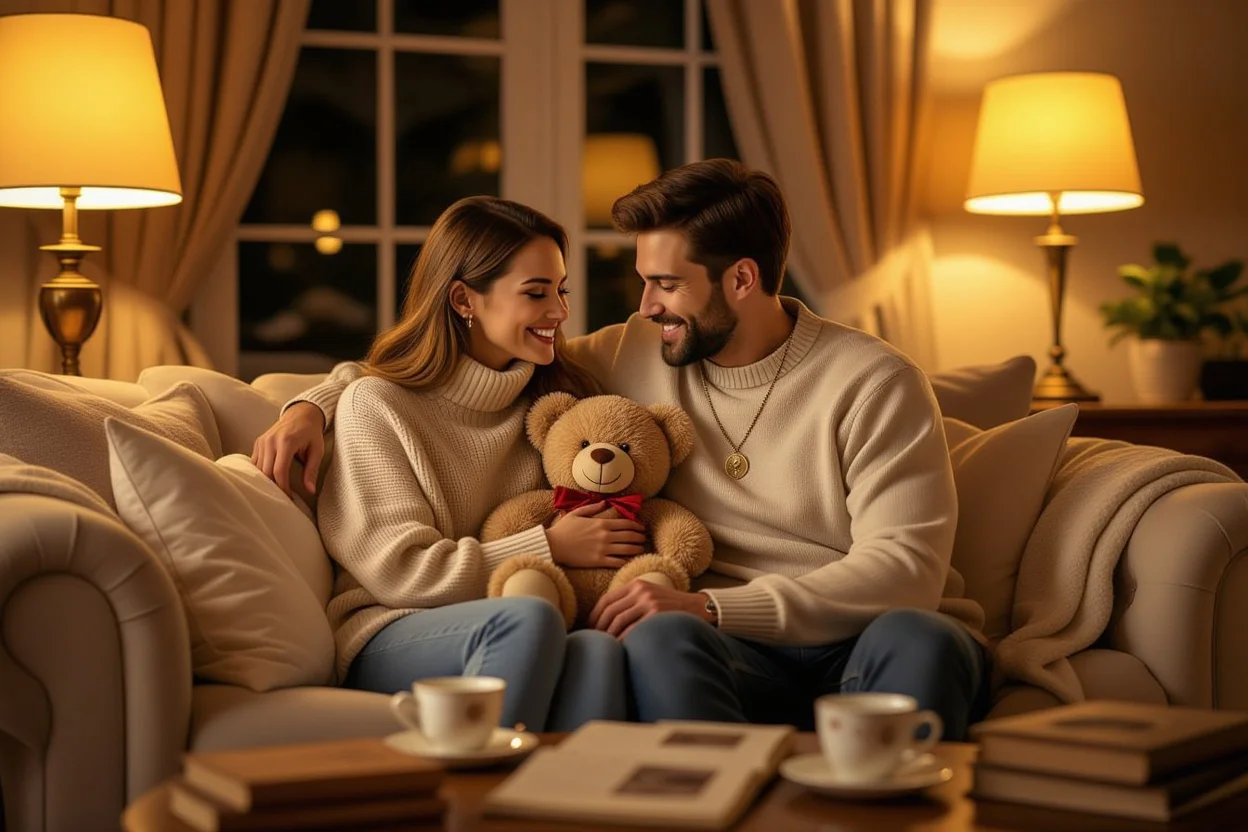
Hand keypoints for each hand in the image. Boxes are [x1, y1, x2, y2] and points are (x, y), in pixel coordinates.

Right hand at [250, 402, 325, 498]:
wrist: (301, 414)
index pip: (279, 471)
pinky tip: (268, 481)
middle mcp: (271, 441)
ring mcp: (262, 441)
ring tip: (274, 491)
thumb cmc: (311, 433)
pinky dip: (260, 473)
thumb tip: (310, 490)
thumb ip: (312, 470)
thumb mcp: (317, 450)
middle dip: (273, 487)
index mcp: (286, 442)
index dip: (282, 488)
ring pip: (257, 468)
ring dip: (265, 481)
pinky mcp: (258, 442)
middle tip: (281, 499)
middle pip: (266, 472)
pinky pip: (255, 462)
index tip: (288, 498)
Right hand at [544, 503, 646, 567]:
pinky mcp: (598, 560)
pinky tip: (631, 561)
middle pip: (630, 536)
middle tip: (645, 538)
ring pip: (627, 549)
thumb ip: (592, 508)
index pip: (626, 523)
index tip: (642, 528)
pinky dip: (626, 561)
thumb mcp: (577, 513)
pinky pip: (617, 562)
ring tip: (642, 549)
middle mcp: (605, 535)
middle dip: (640, 537)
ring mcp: (603, 549)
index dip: (637, 526)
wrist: (553, 545)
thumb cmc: (563, 529)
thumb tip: (604, 502)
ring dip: (637, 549)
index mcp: (601, 523)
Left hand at [589, 581, 713, 637]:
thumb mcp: (650, 594)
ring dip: (608, 635)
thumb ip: (631, 600)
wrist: (699, 608)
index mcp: (637, 584)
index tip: (589, 626)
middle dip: (598, 627)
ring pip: (618, 620)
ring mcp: (649, 602)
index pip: (607, 599)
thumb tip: (606, 618)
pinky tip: (619, 647)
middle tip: (594, 639)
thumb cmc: (670, 606)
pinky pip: (632, 630)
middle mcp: (642, 591)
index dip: (594, 614)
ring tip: (605, 644)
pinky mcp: (657, 614)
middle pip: (610, 610)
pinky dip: (622, 640)